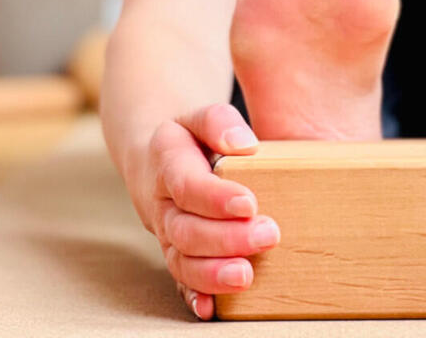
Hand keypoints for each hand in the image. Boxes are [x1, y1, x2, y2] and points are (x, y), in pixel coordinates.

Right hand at [137, 104, 280, 320]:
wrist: (157, 158)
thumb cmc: (191, 136)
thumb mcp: (201, 116)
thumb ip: (219, 122)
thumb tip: (244, 144)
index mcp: (167, 164)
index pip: (187, 185)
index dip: (215, 198)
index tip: (249, 203)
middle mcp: (162, 204)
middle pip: (187, 229)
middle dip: (226, 239)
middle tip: (268, 235)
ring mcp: (166, 234)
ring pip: (181, 261)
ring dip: (212, 273)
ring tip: (245, 275)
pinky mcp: (176, 254)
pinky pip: (179, 280)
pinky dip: (193, 296)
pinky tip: (210, 309)